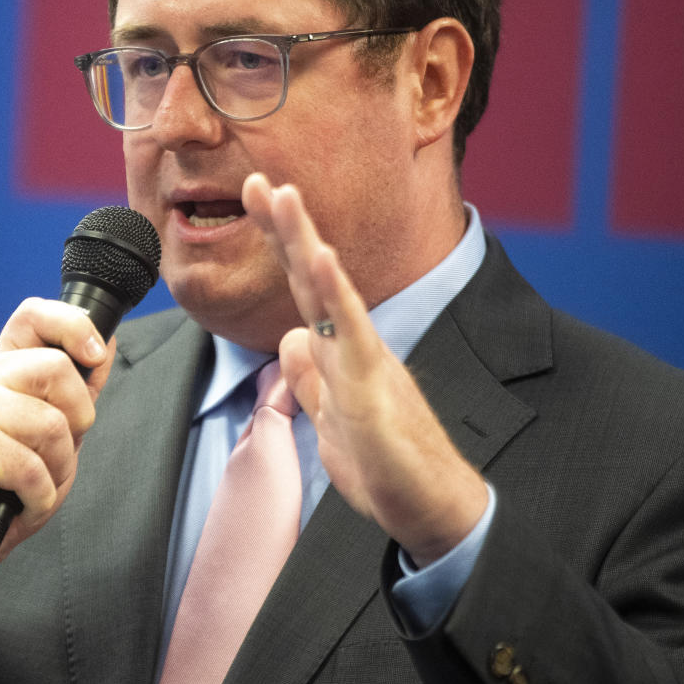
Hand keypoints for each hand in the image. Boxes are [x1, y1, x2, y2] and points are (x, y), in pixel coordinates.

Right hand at [0, 298, 114, 612]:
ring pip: (52, 423)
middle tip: (54, 453)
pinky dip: (40, 497)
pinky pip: (34, 466)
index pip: (34, 314)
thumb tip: (105, 343)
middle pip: (57, 369)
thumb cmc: (5, 486)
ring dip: (57, 469)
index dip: (73, 325)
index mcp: (0, 368)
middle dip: (77, 419)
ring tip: (32, 485)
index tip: (95, 354)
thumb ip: (77, 389)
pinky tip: (20, 504)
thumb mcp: (53, 431)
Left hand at [242, 173, 488, 565]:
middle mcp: (351, 343)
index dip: (278, 246)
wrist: (428, 504)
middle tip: (255, 178)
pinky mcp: (372, 386)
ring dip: (305, 240)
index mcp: (337, 350)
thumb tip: (290, 338)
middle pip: (311, 275)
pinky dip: (337, 293)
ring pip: (330, 291)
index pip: (302, 288)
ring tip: (282, 194)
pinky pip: (352, 333)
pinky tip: (322, 257)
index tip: (256, 201)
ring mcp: (363, 360)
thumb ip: (310, 378)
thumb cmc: (383, 462)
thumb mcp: (329, 417)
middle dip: (283, 224)